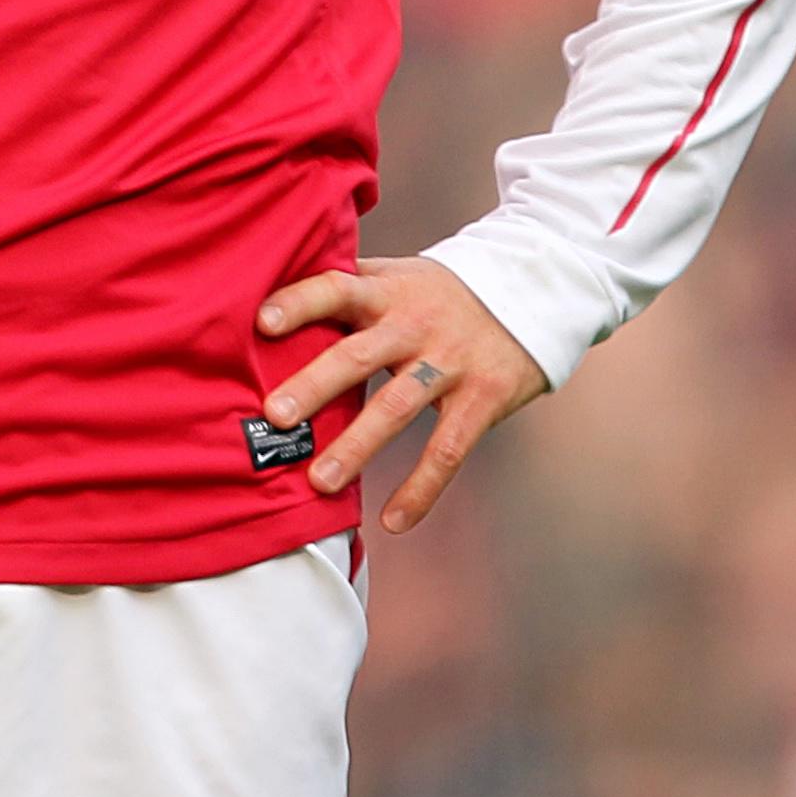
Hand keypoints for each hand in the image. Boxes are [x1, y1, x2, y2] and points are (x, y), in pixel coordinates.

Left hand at [254, 255, 548, 532]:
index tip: (262, 323)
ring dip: (356, 447)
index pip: (336, 288)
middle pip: (357, 356)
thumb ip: (346, 285)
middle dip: (314, 386)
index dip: (300, 303)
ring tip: (318, 481)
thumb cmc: (440, 292)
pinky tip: (392, 521)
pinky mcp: (481, 400)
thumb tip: (267, 292)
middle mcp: (414, 326)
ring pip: (396, 408)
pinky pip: (447, 450)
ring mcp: (449, 364)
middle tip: (274, 416)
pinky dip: (420, 489)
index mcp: (386, 291)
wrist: (533, 294)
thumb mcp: (396, 275)